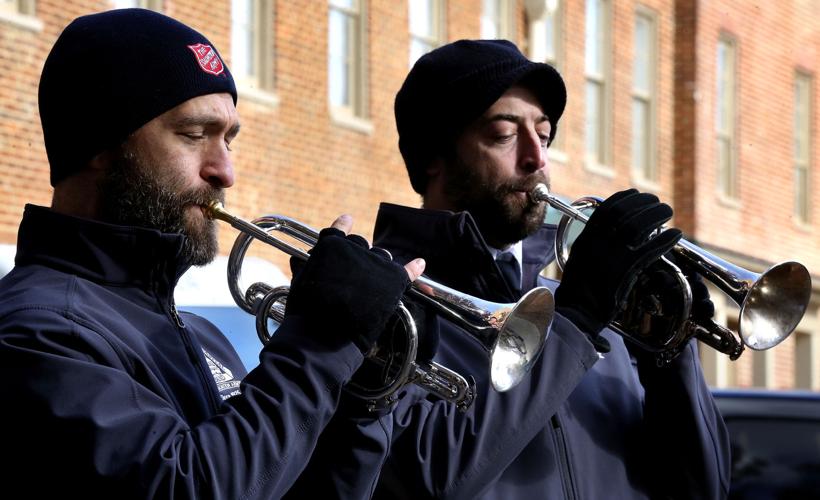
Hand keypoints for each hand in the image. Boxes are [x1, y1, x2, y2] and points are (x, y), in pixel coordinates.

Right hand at [286, 214, 424, 353]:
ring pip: (381, 257)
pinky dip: (414, 267)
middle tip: (352, 275)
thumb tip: (298, 261)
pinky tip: (419, 264)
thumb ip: (304, 267)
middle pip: (362, 245)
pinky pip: (407, 270)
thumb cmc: (308, 309)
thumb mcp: (300, 281)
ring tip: (371, 283)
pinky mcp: (393, 279)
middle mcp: (356, 248)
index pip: (340, 229)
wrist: (324, 333)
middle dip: (358, 255)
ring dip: (377, 265)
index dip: (342, 226)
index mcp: (333, 244)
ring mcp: (376, 263)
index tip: (347, 221)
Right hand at [555, 189, 682, 336]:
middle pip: (624, 213)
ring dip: (656, 215)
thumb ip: (596, 244)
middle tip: (657, 202)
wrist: (578, 314)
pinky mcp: (624, 272)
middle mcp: (597, 244)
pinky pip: (649, 250)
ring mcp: (610, 257)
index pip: (606, 209)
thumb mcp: (581, 259)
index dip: (624, 198)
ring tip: (668, 211)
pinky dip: (664, 240)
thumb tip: (616, 232)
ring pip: (637, 227)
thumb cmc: (580, 290)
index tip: (636, 194)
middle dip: (643, 203)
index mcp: (585, 239)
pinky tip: (675, 234)